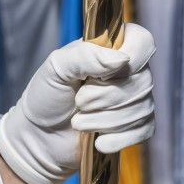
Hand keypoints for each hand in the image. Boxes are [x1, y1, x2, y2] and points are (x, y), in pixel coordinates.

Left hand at [0, 24, 155, 183]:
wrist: (41, 137)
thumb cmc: (47, 96)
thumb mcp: (57, 68)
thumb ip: (85, 56)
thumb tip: (121, 60)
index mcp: (112, 47)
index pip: (142, 42)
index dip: (129, 60)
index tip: (100, 76)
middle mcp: (129, 70)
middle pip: (141, 81)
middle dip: (103, 98)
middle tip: (79, 102)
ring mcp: (136, 99)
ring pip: (141, 108)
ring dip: (103, 120)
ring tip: (80, 120)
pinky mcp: (137, 126)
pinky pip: (143, 130)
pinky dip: (116, 139)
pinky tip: (96, 140)